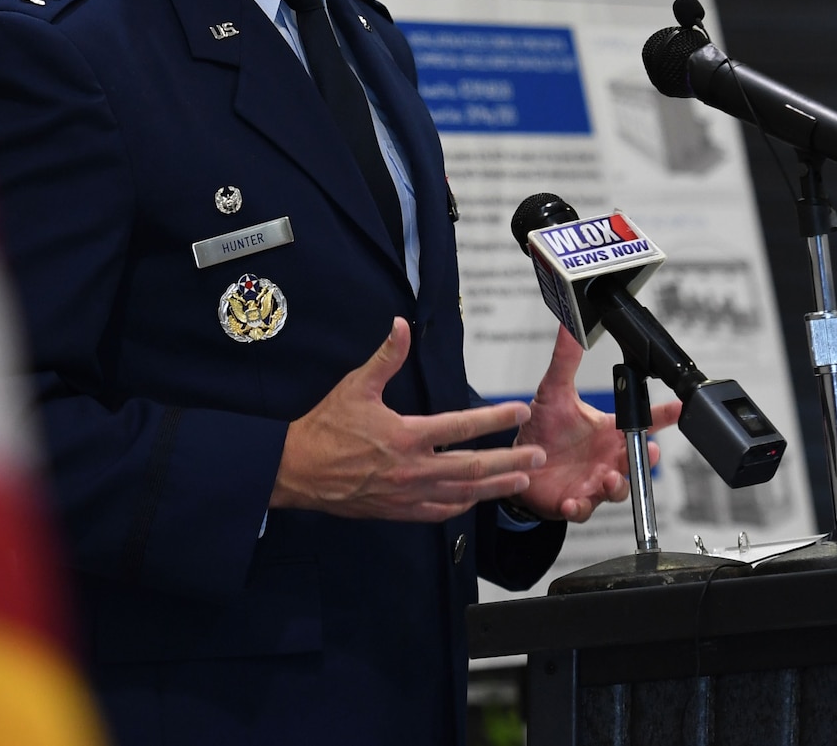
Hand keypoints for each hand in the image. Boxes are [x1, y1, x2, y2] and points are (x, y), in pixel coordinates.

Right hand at [271, 318, 544, 521]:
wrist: (298, 470)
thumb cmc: (324, 428)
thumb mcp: (355, 386)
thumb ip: (385, 358)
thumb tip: (401, 325)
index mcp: (405, 436)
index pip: (461, 427)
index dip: (494, 418)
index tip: (519, 411)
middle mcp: (412, 469)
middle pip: (473, 467)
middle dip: (510, 461)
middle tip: (537, 457)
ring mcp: (407, 494)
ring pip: (462, 494)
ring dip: (495, 488)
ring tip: (522, 481)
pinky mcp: (398, 510)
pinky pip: (439, 512)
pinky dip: (463, 506)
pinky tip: (476, 500)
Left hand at [506, 328, 682, 523]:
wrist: (517, 463)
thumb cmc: (542, 430)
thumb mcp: (553, 393)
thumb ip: (565, 362)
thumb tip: (568, 327)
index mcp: (607, 432)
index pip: (643, 422)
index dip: (664, 415)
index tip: (680, 406)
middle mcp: (606, 458)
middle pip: (639, 460)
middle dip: (648, 458)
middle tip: (650, 452)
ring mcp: (594, 482)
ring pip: (618, 488)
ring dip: (618, 485)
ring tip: (609, 479)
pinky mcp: (575, 501)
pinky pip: (583, 509)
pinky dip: (580, 507)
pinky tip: (572, 502)